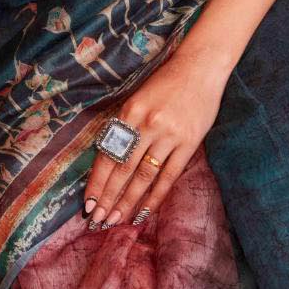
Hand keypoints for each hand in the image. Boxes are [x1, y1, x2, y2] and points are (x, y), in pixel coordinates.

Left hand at [82, 47, 230, 229]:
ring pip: (143, 176)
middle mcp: (147, 124)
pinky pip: (169, 175)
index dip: (97, 181)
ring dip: (128, 201)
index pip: (108, 153)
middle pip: (123, 169)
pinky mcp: (189, 143)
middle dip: (108, 197)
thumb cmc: (166, 81)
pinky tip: (145, 211)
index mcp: (130, 111)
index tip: (87, 203)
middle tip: (97, 220)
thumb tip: (109, 159)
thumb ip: (125, 124)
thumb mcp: (138, 96)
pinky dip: (156, 196)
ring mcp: (169, 135)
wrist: (200, 67)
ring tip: (116, 220)